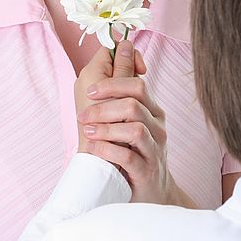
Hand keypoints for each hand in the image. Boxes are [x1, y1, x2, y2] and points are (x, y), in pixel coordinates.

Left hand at [76, 40, 178, 204]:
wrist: (148, 196)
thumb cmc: (130, 152)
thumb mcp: (125, 118)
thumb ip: (123, 84)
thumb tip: (123, 44)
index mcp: (151, 109)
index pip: (138, 81)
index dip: (115, 78)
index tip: (92, 89)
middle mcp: (157, 125)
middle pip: (136, 96)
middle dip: (105, 99)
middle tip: (83, 109)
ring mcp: (154, 148)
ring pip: (133, 124)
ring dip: (104, 125)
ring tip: (86, 130)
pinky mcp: (147, 171)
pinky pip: (128, 154)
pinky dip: (107, 148)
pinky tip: (94, 148)